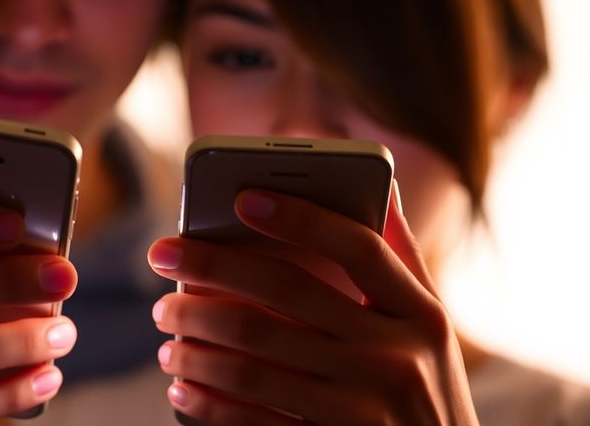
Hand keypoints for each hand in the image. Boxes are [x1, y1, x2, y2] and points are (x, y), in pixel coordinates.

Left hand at [148, 184, 478, 424]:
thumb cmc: (424, 385)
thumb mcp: (428, 326)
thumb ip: (400, 260)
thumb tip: (379, 187)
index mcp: (419, 314)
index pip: (358, 249)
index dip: (301, 218)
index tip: (242, 197)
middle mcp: (396, 359)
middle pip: (287, 294)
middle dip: (211, 267)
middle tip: (161, 254)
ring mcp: (364, 410)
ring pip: (256, 359)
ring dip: (195, 336)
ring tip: (165, 323)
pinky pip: (255, 421)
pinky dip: (208, 401)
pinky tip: (181, 385)